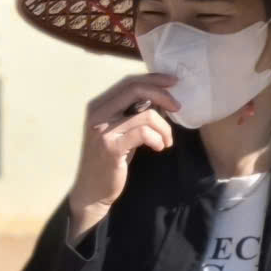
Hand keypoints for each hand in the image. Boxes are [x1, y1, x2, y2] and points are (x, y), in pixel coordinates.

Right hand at [68, 75, 179, 240]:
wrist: (92, 191)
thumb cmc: (109, 160)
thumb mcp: (119, 131)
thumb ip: (131, 112)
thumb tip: (157, 96)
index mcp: (98, 106)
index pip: (128, 82)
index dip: (153, 79)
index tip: (173, 82)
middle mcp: (97, 114)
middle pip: (135, 90)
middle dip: (162, 95)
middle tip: (177, 108)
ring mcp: (102, 131)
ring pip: (146, 115)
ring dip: (164, 128)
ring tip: (166, 140)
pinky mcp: (111, 147)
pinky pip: (144, 133)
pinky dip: (158, 139)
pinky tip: (159, 147)